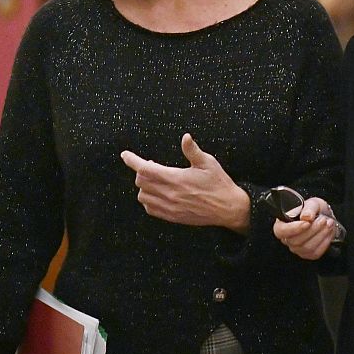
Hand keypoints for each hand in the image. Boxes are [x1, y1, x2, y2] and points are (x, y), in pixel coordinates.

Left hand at [121, 134, 249, 232]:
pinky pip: (151, 209)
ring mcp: (170, 207)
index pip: (145, 169)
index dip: (132, 161)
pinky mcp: (172, 217)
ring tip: (155, 180)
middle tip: (151, 165)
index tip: (125, 155)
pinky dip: (148, 200)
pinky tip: (158, 194)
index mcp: (176, 178)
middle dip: (141, 171)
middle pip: (141, 182)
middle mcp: (170, 194)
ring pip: (143, 197)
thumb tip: (185, 137)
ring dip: (144, 186)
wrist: (228, 208)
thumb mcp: (208, 163)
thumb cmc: (219, 183)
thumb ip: (193, 150)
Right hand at [273, 197, 340, 259]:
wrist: (325, 218)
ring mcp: (297, 248)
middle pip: (295, 241)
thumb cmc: (314, 211)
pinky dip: (325, 241)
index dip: (293, 228)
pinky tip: (328, 232)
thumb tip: (306, 217)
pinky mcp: (308, 254)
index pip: (281, 231)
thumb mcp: (312, 203)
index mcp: (282, 224)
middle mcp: (287, 238)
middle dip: (312, 230)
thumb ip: (309, 208)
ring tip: (328, 223)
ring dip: (320, 235)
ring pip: (306, 248)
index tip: (307, 222)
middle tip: (323, 219)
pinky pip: (315, 252)